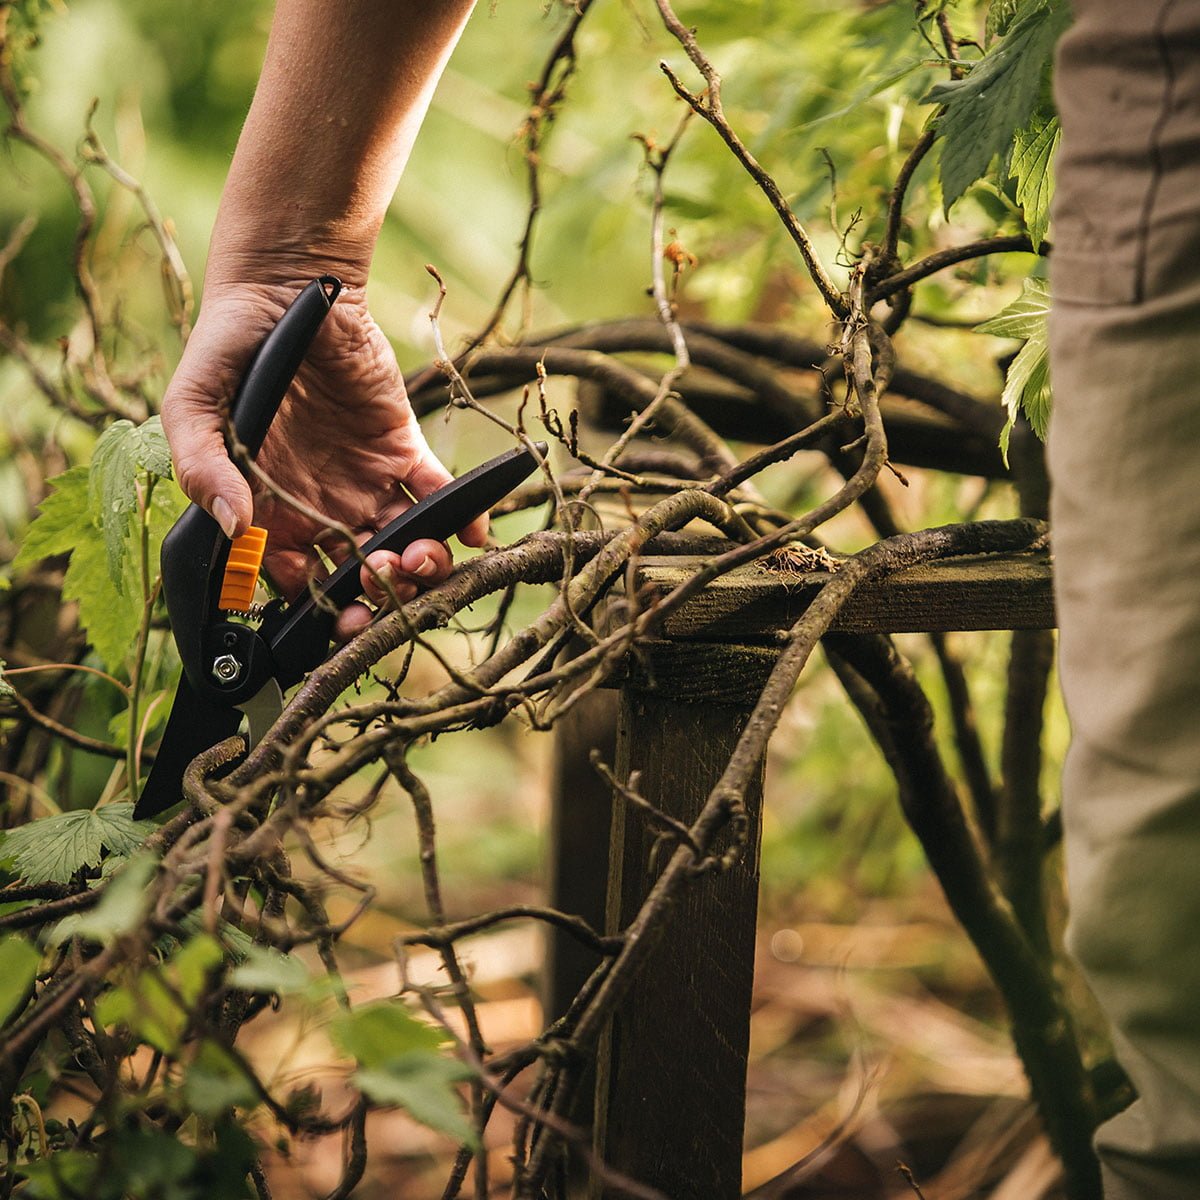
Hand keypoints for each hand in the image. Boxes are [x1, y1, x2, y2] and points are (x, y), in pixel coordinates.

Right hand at [161, 280, 486, 639]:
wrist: (285, 287)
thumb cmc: (228, 349)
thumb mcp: (194, 405)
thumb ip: (203, 467)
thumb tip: (234, 528)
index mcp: (269, 514)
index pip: (298, 586)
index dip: (321, 612)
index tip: (339, 618)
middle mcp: (321, 509)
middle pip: (358, 577)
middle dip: (377, 596)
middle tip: (383, 580)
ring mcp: (366, 483)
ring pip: (402, 545)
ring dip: (420, 565)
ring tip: (417, 556)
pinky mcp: (404, 449)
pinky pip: (440, 494)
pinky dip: (462, 517)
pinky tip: (468, 530)